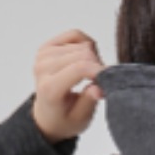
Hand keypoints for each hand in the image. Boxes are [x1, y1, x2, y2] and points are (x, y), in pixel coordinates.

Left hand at [31, 29, 104, 144]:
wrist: (47, 116)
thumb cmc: (65, 119)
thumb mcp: (80, 120)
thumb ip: (89, 102)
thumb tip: (99, 88)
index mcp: (49, 89)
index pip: (79, 69)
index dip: (100, 71)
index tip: (110, 79)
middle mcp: (43, 68)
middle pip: (83, 54)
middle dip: (97, 65)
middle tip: (99, 81)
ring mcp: (43, 55)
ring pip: (82, 44)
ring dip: (93, 57)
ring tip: (90, 74)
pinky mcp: (47, 46)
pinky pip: (76, 35)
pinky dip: (86, 44)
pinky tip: (85, 59)